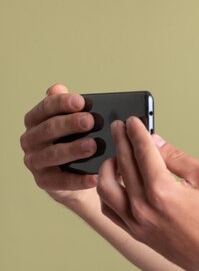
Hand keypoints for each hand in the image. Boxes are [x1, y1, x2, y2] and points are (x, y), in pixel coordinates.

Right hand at [20, 84, 98, 202]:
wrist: (76, 176)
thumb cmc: (75, 143)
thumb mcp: (72, 124)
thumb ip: (67, 107)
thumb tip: (58, 88)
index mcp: (35, 121)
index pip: (46, 108)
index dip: (62, 103)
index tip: (81, 101)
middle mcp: (31, 140)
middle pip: (49, 129)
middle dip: (69, 124)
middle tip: (90, 121)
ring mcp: (35, 162)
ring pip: (53, 154)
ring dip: (73, 149)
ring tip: (92, 146)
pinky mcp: (44, 181)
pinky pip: (62, 181)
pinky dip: (79, 180)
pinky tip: (95, 177)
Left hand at [96, 117, 198, 270]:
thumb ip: (177, 157)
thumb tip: (155, 142)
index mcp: (163, 190)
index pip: (143, 152)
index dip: (137, 133)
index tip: (132, 121)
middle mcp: (144, 207)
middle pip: (123, 164)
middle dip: (121, 142)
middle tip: (120, 128)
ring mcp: (136, 222)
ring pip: (106, 187)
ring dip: (108, 167)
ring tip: (117, 156)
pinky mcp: (134, 233)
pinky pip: (109, 209)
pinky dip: (107, 192)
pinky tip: (116, 181)